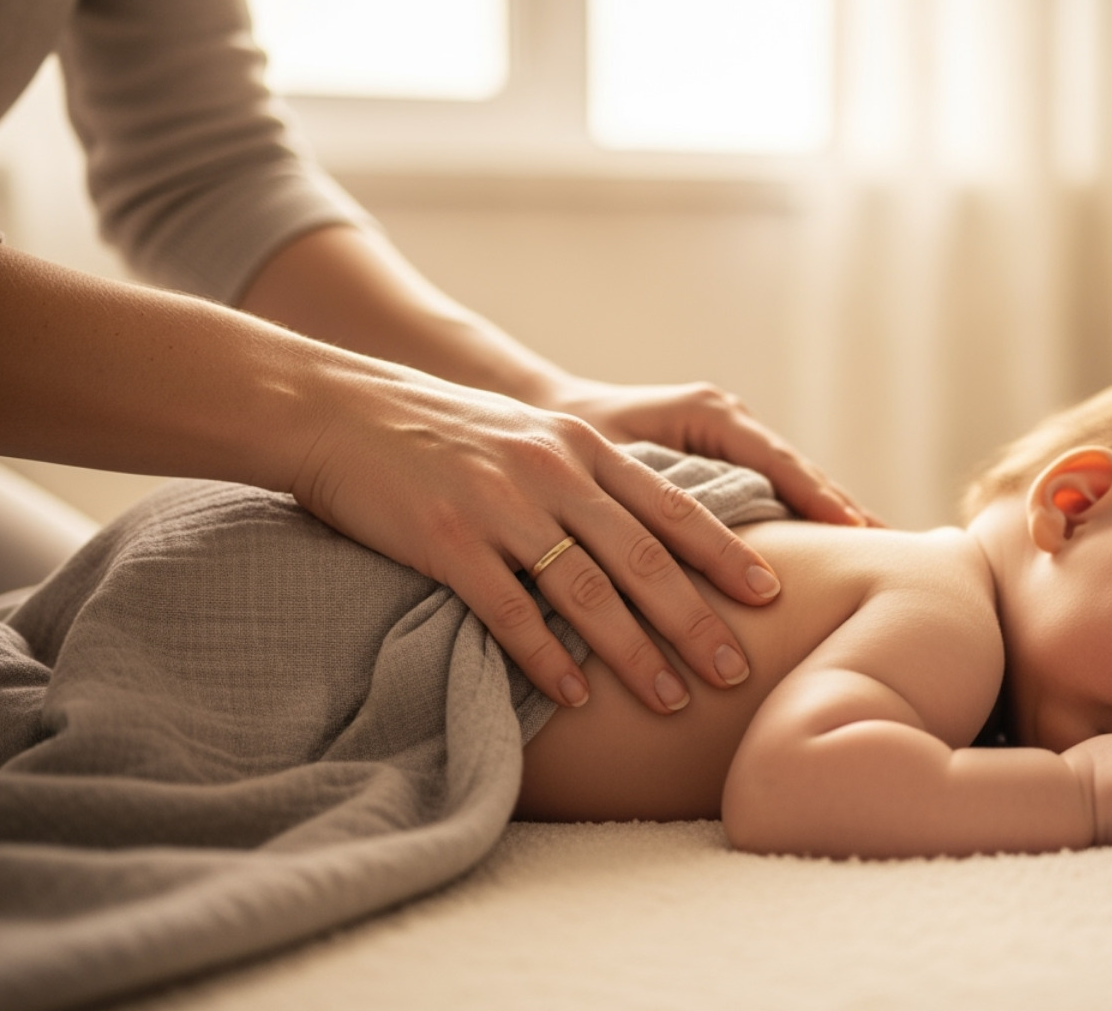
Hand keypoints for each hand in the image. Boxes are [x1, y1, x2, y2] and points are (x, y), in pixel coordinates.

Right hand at [291, 368, 784, 714]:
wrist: (339, 409)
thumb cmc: (442, 430)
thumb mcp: (530, 434)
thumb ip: (586, 474)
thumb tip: (644, 532)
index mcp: (581, 446)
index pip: (670, 506)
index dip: (724, 553)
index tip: (772, 594)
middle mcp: (553, 473)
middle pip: (645, 558)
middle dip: (698, 620)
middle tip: (739, 671)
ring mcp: (501, 506)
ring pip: (589, 591)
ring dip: (636, 653)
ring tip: (674, 701)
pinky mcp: (447, 542)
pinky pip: (511, 611)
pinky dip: (550, 658)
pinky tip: (578, 697)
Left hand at [542, 377, 880, 527]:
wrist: (545, 424)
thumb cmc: (567, 444)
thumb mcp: (611, 468)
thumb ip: (656, 498)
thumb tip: (692, 549)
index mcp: (707, 415)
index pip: (777, 463)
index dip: (817, 501)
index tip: (855, 533)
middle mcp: (728, 421)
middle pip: (800, 473)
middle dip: (843, 511)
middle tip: (894, 550)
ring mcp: (732, 437)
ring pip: (794, 482)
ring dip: (832, 517)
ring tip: (880, 554)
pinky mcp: (727, 458)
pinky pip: (776, 490)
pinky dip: (805, 516)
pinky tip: (835, 549)